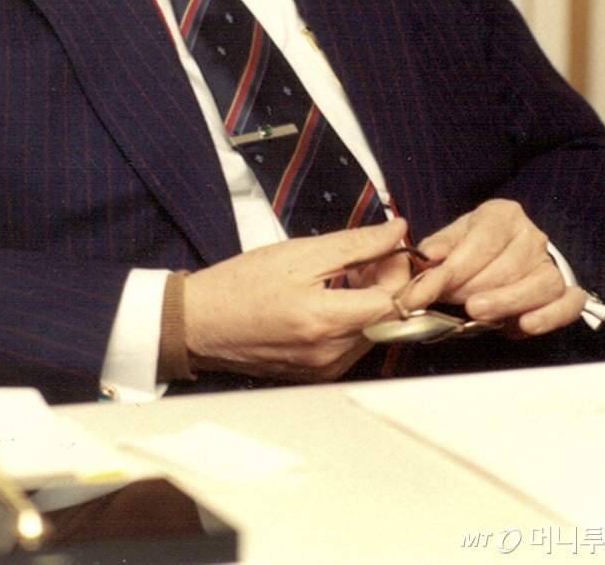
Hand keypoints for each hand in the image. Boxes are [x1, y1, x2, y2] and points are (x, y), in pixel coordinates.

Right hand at [182, 217, 412, 380]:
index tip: (395, 249)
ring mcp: (325, 368)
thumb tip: (395, 230)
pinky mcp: (319, 373)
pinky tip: (337, 295)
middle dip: (390, 282)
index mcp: (324, 321)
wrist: (201, 323)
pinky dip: (356, 317)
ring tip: (351, 272)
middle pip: (389, 319)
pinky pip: (355, 344)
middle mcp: (330, 353)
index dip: (404, 272)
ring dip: (374, 299)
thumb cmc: (240, 285)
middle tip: (371, 254)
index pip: (396, 303)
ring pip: (375, 331)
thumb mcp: (299, 252)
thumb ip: (355, 243)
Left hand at [399, 199, 586, 335]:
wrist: (505, 256)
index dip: (455, 268)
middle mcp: (531, 235)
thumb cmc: (474, 248)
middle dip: (473, 288)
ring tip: (477, 313)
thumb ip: (437, 248)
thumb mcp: (452, 240)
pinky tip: (526, 324)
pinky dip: (550, 315)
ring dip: (506, 302)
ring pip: (540, 284)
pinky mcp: (565, 290)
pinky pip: (569, 303)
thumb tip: (426, 256)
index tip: (429, 290)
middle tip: (449, 302)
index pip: (482, 240)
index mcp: (502, 214)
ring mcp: (550, 263)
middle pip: (508, 266)